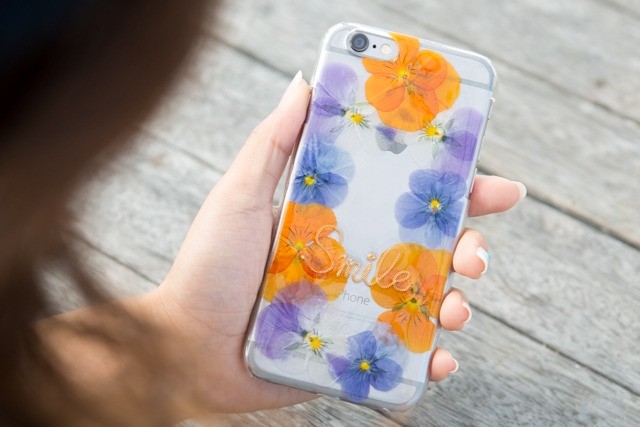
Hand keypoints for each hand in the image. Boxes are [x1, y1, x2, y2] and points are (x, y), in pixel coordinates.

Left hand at [150, 73, 524, 412]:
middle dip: (471, 248)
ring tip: (456, 308)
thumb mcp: (239, 197)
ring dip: (459, 304)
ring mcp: (358, 307)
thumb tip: (304, 85)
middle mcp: (357, 261)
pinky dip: (431, 358)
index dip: (456, 191)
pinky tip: (438, 358)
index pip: (407, 199)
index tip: (492, 185)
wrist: (186, 346)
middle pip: (434, 250)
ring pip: (429, 302)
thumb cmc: (208, 268)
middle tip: (476, 254)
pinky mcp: (354, 352)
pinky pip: (405, 354)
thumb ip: (273, 144)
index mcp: (340, 220)